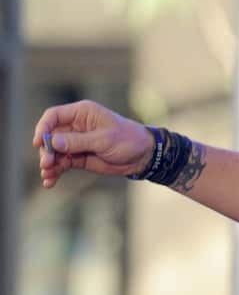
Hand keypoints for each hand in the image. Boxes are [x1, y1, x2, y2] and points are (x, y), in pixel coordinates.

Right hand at [33, 99, 153, 188]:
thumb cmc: (128, 140)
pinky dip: (56, 172)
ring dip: (49, 163)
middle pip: (51, 136)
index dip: (43, 128)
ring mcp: (75, 142)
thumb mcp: (104, 140)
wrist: (143, 156)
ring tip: (48, 175)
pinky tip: (50, 181)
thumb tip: (53, 142)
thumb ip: (78, 141)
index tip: (39, 142)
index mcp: (81, 113)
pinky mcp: (78, 157)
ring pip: (54, 152)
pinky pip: (62, 163)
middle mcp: (75, 126)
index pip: (53, 116)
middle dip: (46, 150)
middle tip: (46, 164)